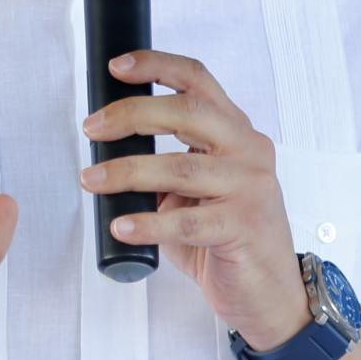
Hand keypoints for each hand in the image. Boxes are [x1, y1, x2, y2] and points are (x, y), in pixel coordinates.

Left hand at [80, 51, 310, 350]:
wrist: (269, 294)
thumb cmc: (227, 240)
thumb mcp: (196, 192)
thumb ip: (166, 167)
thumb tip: (107, 153)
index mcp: (236, 133)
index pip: (198, 81)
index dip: (157, 66)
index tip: (118, 67)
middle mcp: (249, 151)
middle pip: (187, 112)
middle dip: (132, 115)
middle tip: (92, 129)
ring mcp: (251, 188)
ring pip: (181, 167)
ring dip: (127, 172)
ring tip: (91, 180)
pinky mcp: (244, 227)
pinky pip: (188, 221)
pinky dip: (148, 222)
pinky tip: (122, 226)